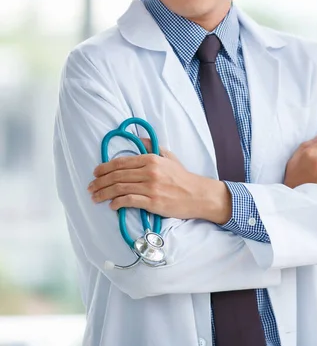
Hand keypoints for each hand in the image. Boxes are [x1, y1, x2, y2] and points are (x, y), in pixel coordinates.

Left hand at [88, 139, 230, 222]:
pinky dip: (117, 203)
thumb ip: (151, 147)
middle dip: (100, 181)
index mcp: (151, 159)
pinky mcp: (153, 202)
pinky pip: (129, 201)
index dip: (104, 167)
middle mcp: (149, 172)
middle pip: (117, 176)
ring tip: (95, 197)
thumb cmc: (182, 177)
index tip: (95, 173)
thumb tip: (137, 139)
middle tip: (90, 187)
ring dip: (103, 193)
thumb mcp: (168, 156)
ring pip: (119, 188)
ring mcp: (150, 187)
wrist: (197, 194)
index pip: (121, 162)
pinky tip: (112, 205)